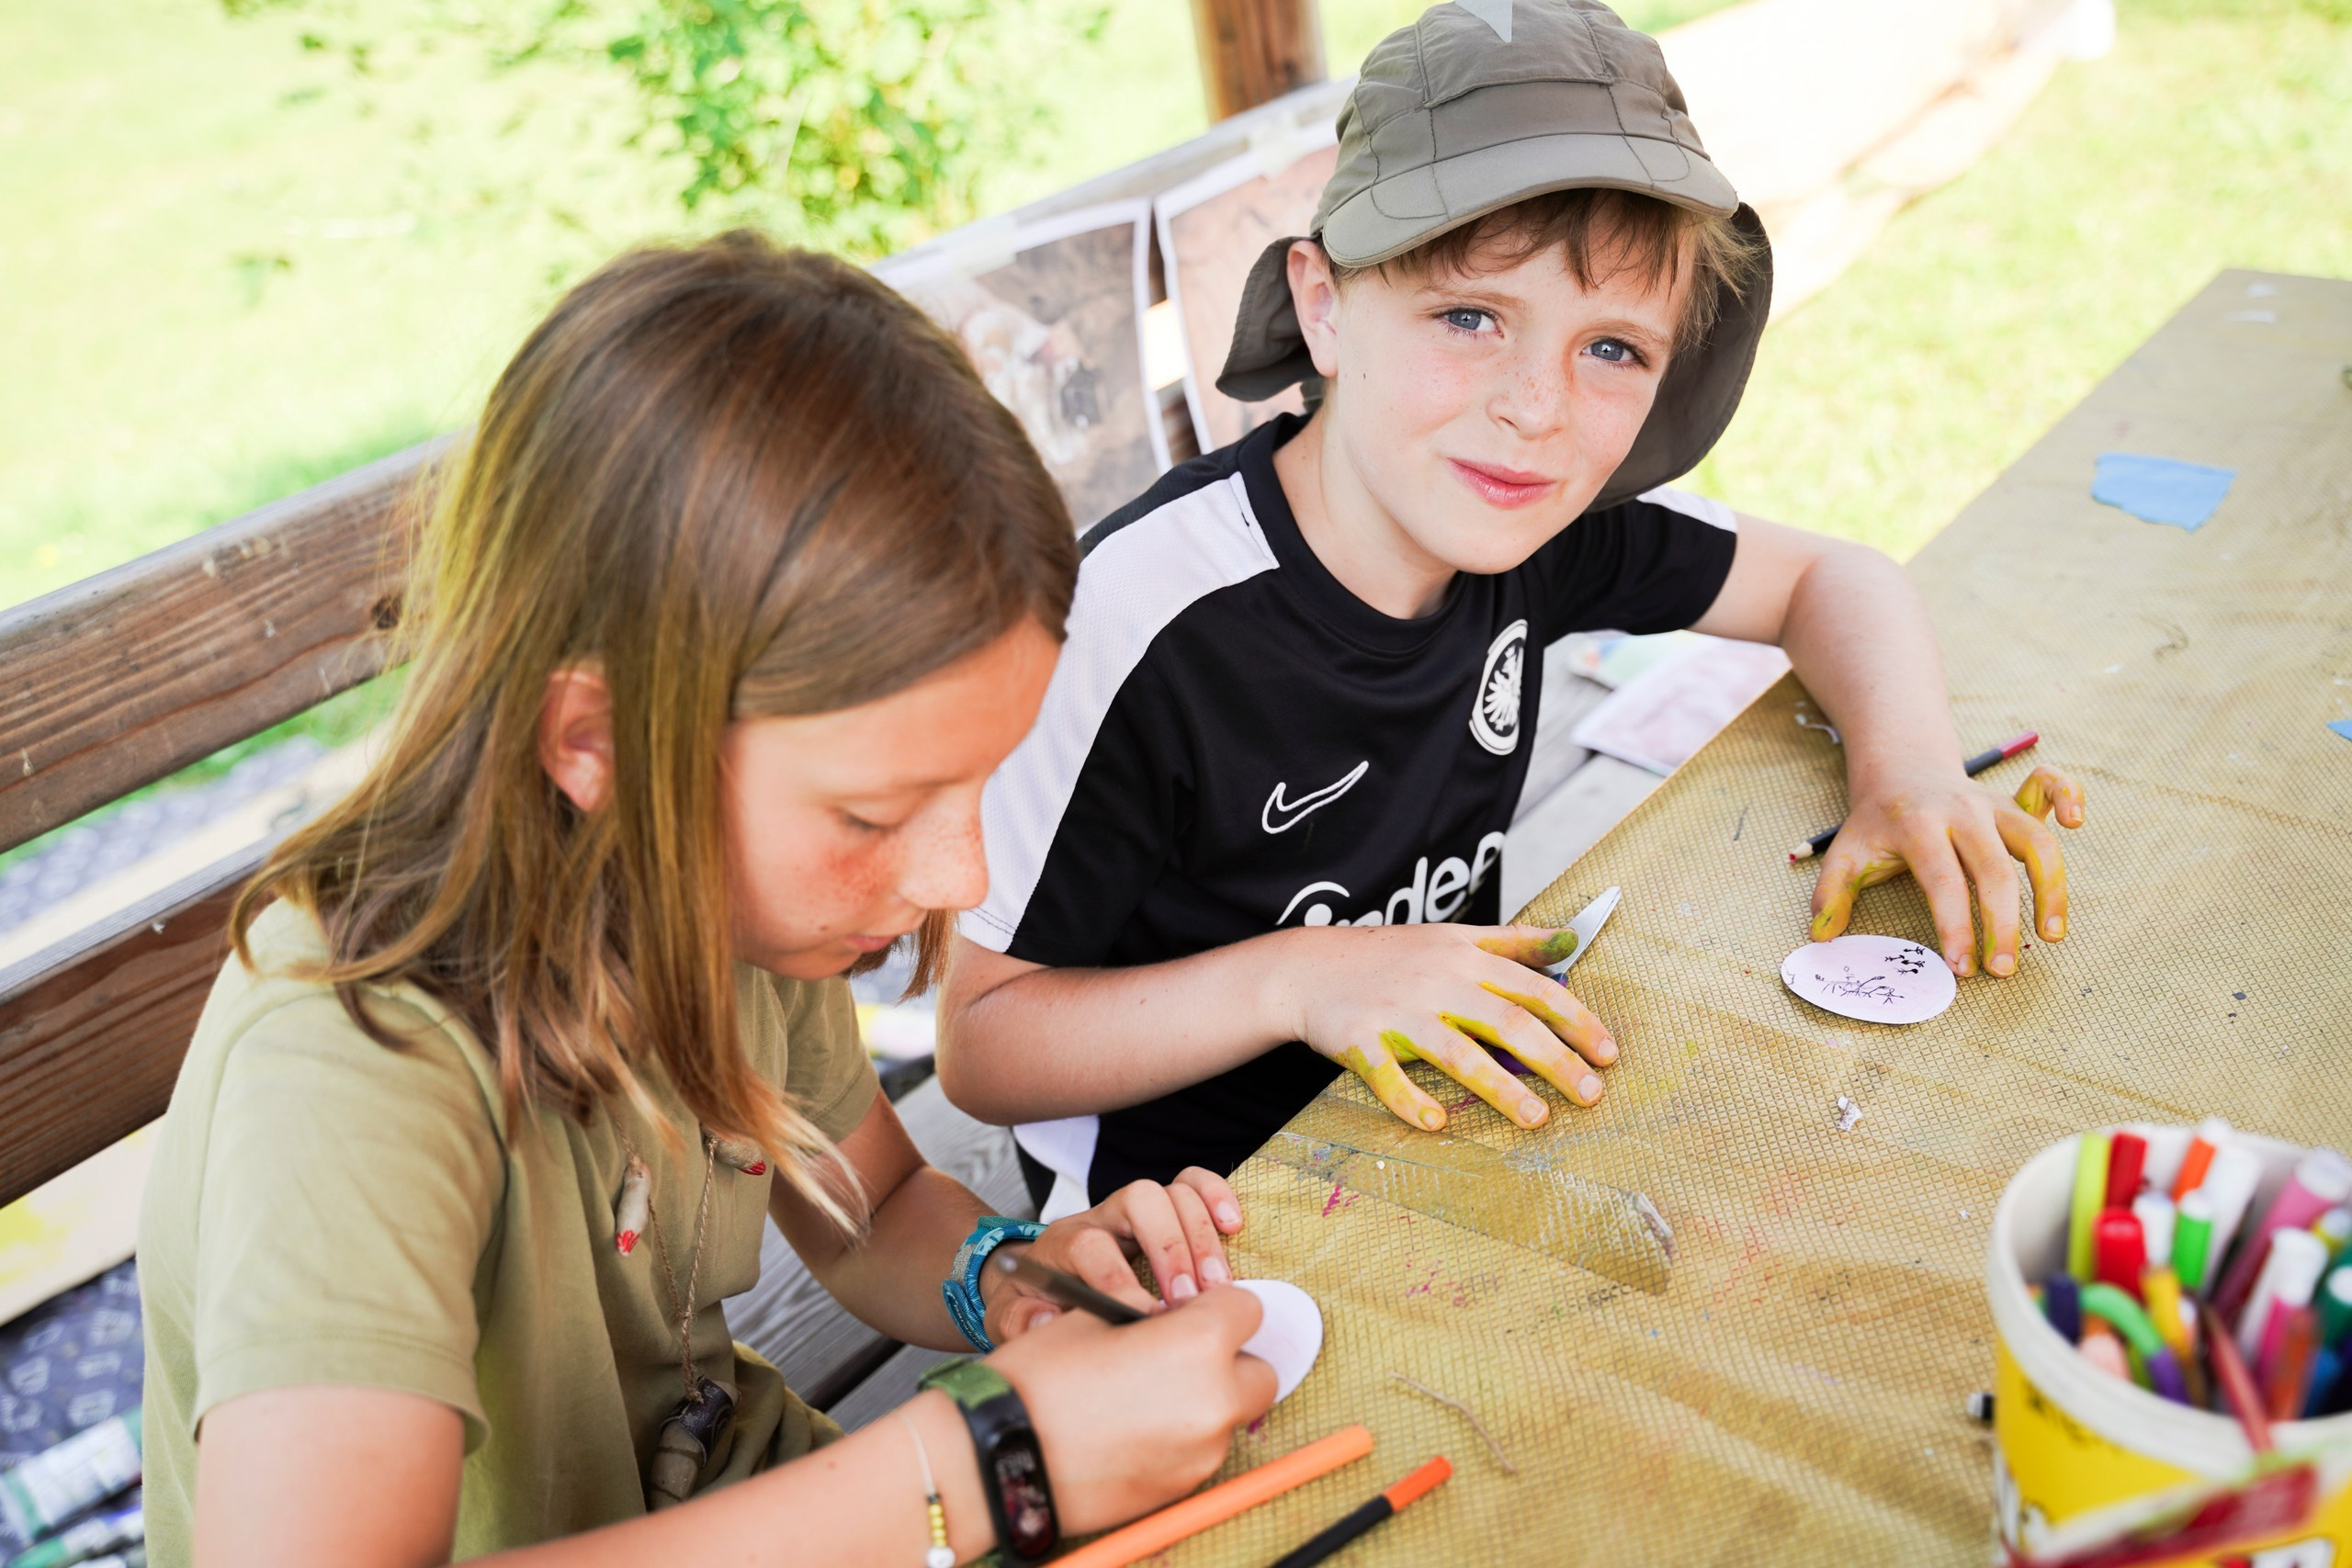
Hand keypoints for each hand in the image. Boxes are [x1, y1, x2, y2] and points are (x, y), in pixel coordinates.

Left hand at [985, 1168, 1244, 1339]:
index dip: (1117, 1279)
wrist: (1036, 1276)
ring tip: (1217, 1287)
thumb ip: (1019, 1321)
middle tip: (1189, 1300)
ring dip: (1201, 1237)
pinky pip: (1194, 1184)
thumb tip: (1047, 1320)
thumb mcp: (1010, 1316)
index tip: (1141, 1316)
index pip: (1091, 1245)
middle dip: (1170, 1249)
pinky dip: (1217, 1197)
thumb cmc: (1032, 1299)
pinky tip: (1233, 1228)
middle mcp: (1103, 1217)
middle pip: (1140, 1200)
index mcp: (1065, 1242)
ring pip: (1173, 1191)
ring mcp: (1136, 1210)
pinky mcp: (1166, 1212)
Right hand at [988, 1284, 1274, 1534]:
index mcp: (1198, 1343)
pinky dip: (1183, 1436)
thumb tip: (1173, 1318)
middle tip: (1182, 1353)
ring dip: (1206, 1398)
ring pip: (1232, 1414)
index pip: (1248, 1307)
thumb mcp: (1094, 1317)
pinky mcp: (1183, 1489)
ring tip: (1147, 1393)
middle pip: (1259, 1370)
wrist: (999, 1455)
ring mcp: (1202, 1452)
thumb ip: (1150, 1315)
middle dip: (1229, 1358)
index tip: (1195, 1310)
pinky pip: (1202, 1450)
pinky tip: (1134, 1428)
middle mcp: (1214, 1399)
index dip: (1218, 1304)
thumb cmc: (1039, 1380)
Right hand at [1274, 922, 1618, 1134]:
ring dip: (1500, 1089)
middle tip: (1590, 1094)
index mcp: (1465, 958)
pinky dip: (1411, 1101)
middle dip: (1555, 1060)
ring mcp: (1398, 1014)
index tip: (1608, 1052)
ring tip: (1537, 1119)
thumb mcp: (1453, 938)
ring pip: (1456, 1053)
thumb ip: (1514, 941)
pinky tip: (1437, 1124)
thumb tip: (1571, 939)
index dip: (1575, 1020)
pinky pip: (1388, 1077)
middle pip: (1506, 1021)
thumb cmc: (1390, 957)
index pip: (1533, 988)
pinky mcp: (1360, 1041)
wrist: (1309, 968)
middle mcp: (1437, 983)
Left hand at [1810, 763, 2086, 976]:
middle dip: (2002, 923)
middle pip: (1994, 869)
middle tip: (2002, 970)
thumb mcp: (1845, 852)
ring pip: (2035, 841)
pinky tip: (2077, 824)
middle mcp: (1961, 812)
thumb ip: (1831, 894)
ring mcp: (1992, 803)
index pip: (1943, 880)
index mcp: (1918, 826)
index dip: (1956, 925)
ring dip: (2051, 888)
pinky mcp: (2014, 800)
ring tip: (2052, 937)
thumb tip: (1821, 937)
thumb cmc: (1876, 823)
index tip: (1962, 968)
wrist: (1898, 769)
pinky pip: (2050, 787)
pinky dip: (2071, 796)